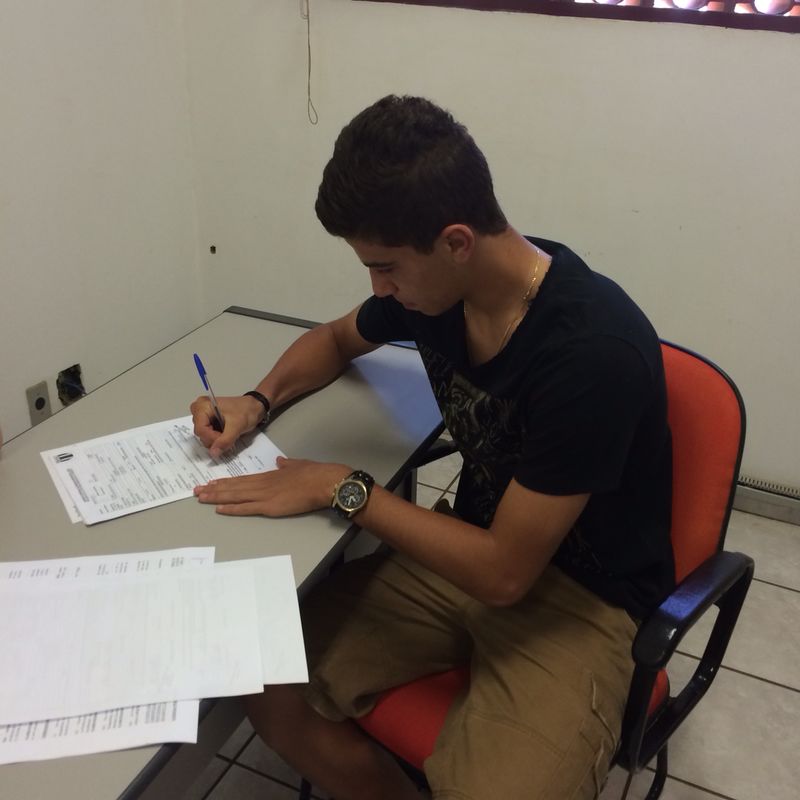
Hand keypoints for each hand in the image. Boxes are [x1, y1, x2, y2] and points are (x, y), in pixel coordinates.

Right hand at [190, 394, 264, 457]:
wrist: (254, 407)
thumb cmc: (246, 410)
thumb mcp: (237, 426)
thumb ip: (225, 440)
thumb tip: (214, 452)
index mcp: (203, 406)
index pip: (200, 429)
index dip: (212, 438)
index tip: (225, 441)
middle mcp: (199, 409)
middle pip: (201, 433)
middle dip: (215, 439)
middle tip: (229, 435)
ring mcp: (203, 415)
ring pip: (204, 435)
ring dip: (216, 439)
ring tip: (229, 433)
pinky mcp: (207, 420)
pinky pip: (208, 434)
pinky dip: (217, 437)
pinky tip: (226, 433)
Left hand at [194, 456, 351, 516]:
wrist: (323, 482)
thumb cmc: (315, 473)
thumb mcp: (298, 464)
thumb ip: (287, 465)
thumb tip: (281, 462)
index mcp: (270, 475)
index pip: (242, 479)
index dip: (226, 481)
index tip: (212, 482)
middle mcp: (263, 484)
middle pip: (233, 487)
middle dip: (214, 488)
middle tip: (196, 490)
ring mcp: (265, 495)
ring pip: (235, 496)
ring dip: (216, 497)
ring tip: (201, 497)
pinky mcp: (269, 507)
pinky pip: (246, 508)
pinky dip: (231, 508)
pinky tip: (219, 508)